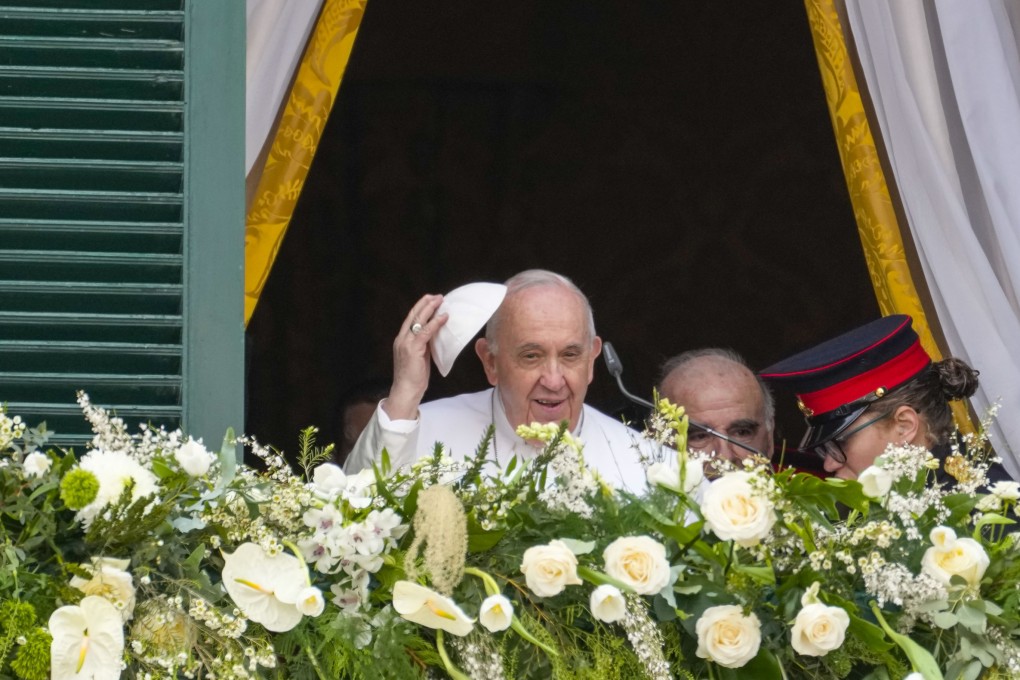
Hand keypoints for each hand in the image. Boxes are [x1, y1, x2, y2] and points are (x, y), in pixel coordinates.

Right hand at [382, 294, 448, 419]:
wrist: (406, 390)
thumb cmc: (414, 377)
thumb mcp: (419, 357)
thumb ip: (424, 345)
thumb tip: (435, 335)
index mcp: (401, 340)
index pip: (410, 319)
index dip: (420, 307)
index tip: (430, 300)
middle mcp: (401, 339)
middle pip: (413, 315)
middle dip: (425, 303)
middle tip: (438, 296)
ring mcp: (405, 343)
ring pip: (418, 320)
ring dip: (430, 308)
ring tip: (440, 300)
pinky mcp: (413, 349)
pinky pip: (426, 332)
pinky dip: (435, 323)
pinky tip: (443, 317)